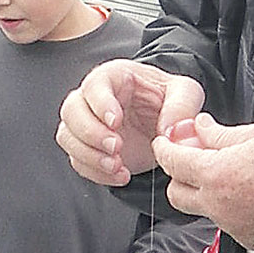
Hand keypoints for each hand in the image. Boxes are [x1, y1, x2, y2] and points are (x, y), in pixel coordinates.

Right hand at [56, 59, 205, 185]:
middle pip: (71, 111)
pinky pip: (78, 161)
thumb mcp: (185, 93)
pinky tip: (120, 175)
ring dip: (89, 155)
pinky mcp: (88, 148)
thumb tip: (170, 130)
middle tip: (117, 148)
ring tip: (117, 166)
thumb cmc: (170, 99)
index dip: (101, 104)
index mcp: (113, 77)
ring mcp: (86, 124)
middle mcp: (92, 98)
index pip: (94, 85)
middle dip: (91, 133)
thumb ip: (182, 105)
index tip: (116, 122)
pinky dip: (95, 172)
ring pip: (68, 136)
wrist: (164, 123)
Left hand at [153, 114, 253, 250]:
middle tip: (195, 163)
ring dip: (210, 195)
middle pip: (177, 195)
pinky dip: (235, 210)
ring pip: (206, 210)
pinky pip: (231, 224)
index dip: (164, 148)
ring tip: (238, 178)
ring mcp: (233, 226)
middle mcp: (219, 205)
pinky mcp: (250, 239)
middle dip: (180, 178)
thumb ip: (221, 134)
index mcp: (216, 174)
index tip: (166, 143)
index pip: (172, 162)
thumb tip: (201, 128)